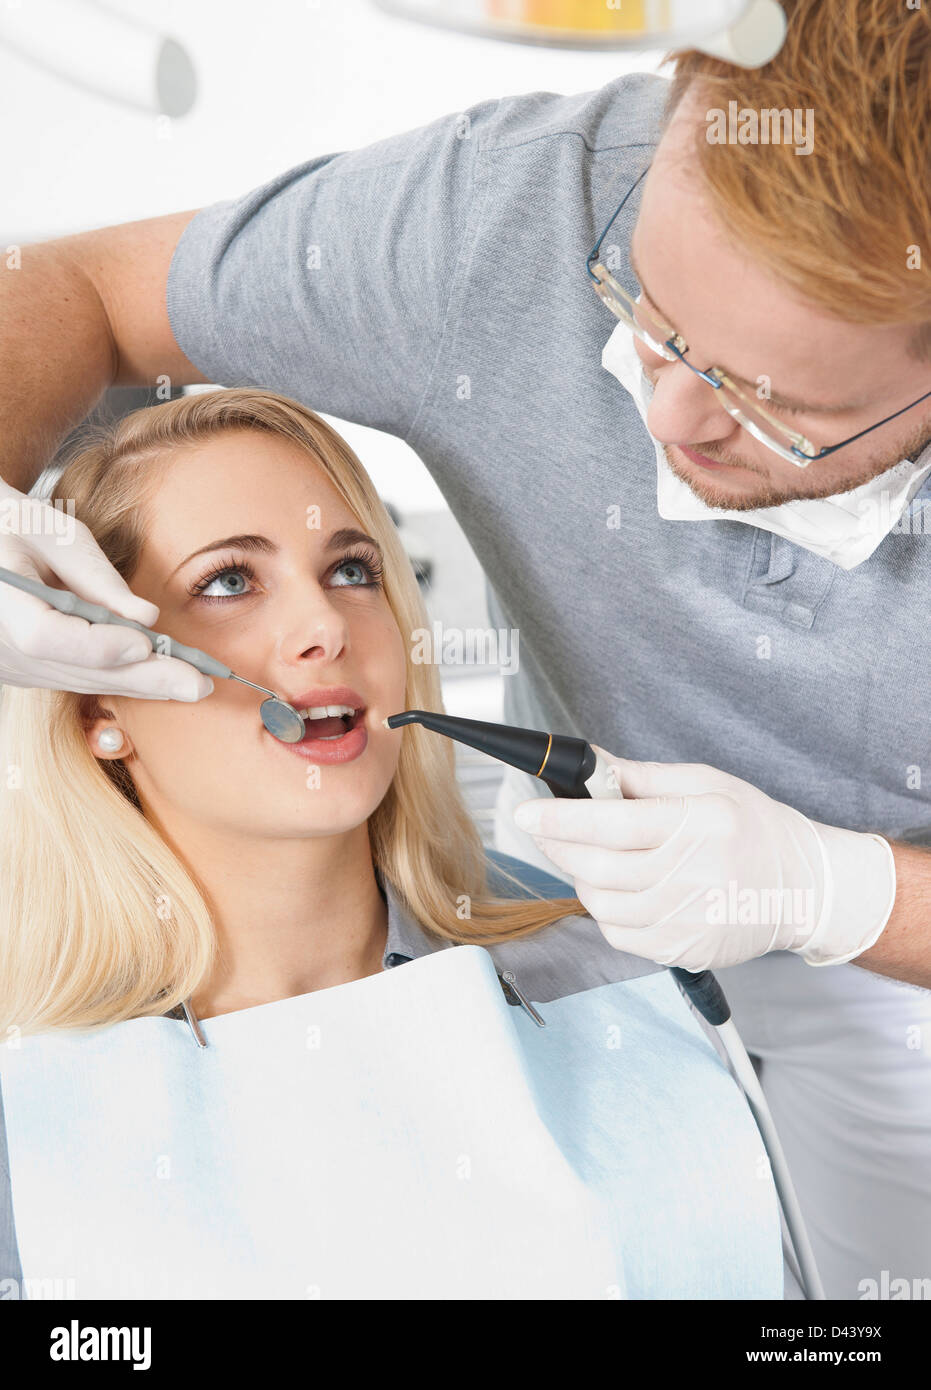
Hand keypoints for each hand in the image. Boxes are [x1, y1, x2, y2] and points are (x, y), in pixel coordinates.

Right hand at [0, 477, 211, 700]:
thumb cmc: (17, 526)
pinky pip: (78, 680)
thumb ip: (98, 578)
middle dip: (143, 677)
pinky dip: (122, 678)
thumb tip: (147, 620)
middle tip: (199, 684)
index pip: (46, 637)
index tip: (148, 644)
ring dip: (141, 684)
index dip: (100, 645)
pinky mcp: (23, 674)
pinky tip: (163, 679)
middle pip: (76, 671)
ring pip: (82, 681)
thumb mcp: (58, 535)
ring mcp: (9, 666)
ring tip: (193, 684)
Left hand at [512, 748, 895, 970]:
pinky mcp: (684, 950)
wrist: (804, 887)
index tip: (525, 814)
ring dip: (579, 878)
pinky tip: (615, 888)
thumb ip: (643, 776)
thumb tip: (590, 764)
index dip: (559, 820)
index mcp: (698, 825)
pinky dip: (604, 910)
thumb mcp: (707, 783)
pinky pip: (619, 934)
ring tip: (586, 856)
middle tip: (543, 830)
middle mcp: (693, 875)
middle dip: (557, 846)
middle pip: (597, 866)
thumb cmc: (754, 827)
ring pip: (601, 904)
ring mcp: (688, 920)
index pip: (612, 823)